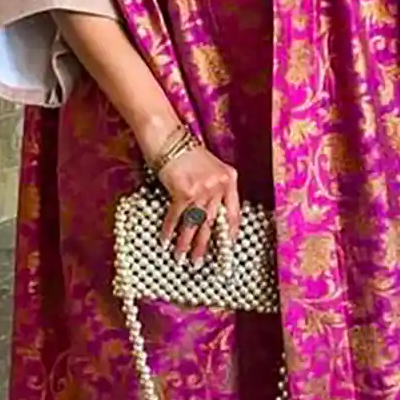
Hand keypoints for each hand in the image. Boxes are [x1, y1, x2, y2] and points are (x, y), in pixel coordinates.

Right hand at [156, 146, 240, 266]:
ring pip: (194, 224)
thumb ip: (214, 188)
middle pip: (213, 223)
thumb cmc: (185, 151)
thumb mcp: (208, 168)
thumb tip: (209, 218)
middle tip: (200, 263)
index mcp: (229, 179)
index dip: (229, 234)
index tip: (226, 249)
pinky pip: (176, 217)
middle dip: (205, 246)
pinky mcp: (183, 191)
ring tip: (181, 258)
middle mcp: (219, 185)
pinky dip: (169, 230)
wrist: (167, 135)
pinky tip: (164, 241)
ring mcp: (202, 189)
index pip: (234, 213)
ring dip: (186, 244)